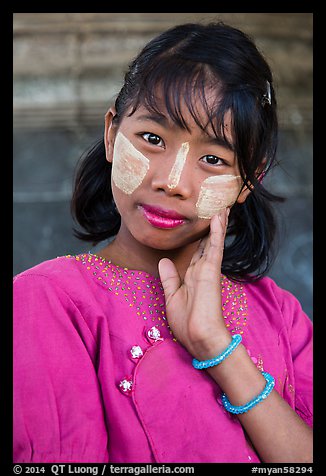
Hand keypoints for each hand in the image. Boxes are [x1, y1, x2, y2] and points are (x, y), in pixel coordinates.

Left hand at [158, 208, 231, 359]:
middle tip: (215, 209)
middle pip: (207, 243)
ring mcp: (208, 269)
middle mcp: (202, 270)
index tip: (201, 225)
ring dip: (217, 223)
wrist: (200, 338)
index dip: (200, 238)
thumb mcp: (172, 296)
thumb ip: (169, 277)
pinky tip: (219, 217)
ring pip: (213, 240)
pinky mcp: (212, 270)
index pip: (197, 252)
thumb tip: (164, 260)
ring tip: (221, 206)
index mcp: (193, 276)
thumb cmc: (187, 322)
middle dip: (211, 227)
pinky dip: (217, 231)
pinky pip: (215, 246)